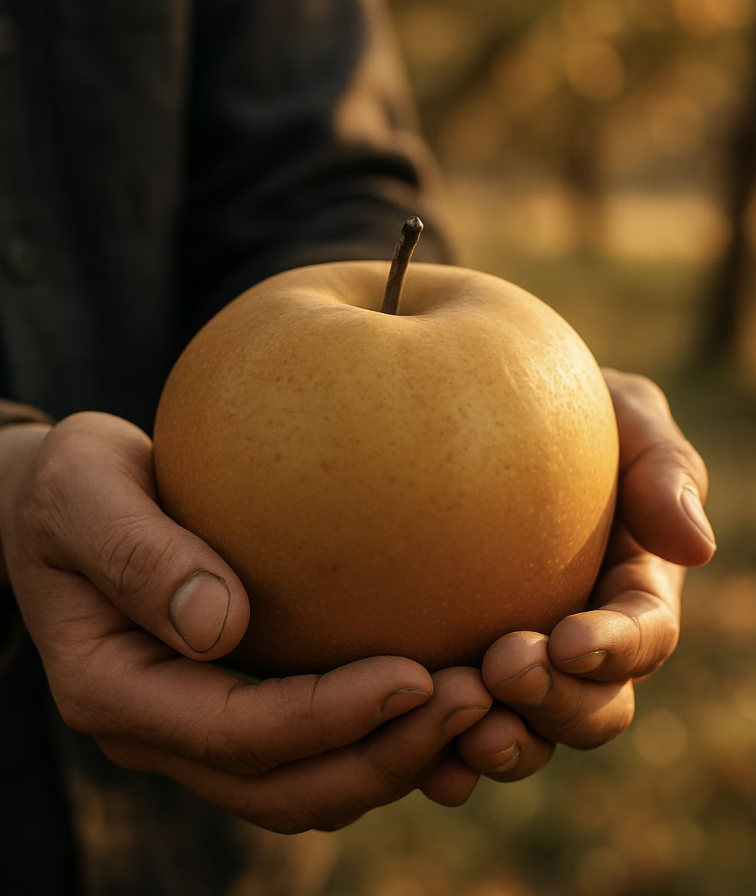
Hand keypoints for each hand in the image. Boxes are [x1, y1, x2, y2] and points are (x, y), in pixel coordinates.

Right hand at [0, 412, 493, 830]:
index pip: (235, 732)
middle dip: (382, 757)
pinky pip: (313, 748)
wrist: (59, 511)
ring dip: (392, 762)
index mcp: (114, 690)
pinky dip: (379, 738)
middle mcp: (158, 730)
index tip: (417, 674)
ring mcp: (195, 729)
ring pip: (304, 787)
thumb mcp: (83, 492)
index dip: (329, 717)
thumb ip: (137, 555)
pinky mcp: (232, 705)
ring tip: (475, 711)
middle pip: (282, 786)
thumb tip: (220, 624)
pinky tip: (437, 693)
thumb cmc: (70, 487)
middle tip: (473, 703)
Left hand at [457, 369, 714, 780]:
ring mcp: (521, 667)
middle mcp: (580, 644)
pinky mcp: (457, 673)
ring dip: (505, 744)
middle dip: (557, 703)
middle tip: (503, 668)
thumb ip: (664, 469)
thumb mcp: (623, 415)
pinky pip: (456, 735)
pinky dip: (447, 759)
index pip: (642, 635)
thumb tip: (694, 546)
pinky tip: (424, 765)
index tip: (569, 641)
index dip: (614, 649)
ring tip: (462, 729)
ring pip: (530, 734)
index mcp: (630, 590)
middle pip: (593, 706)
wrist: (469, 419)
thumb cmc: (558, 408)